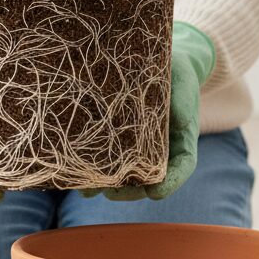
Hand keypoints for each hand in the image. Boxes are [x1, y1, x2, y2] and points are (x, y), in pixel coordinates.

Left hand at [78, 20, 215, 201]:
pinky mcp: (117, 138)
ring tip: (87, 190)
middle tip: (112, 195)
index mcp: (181, 140)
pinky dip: (92, 169)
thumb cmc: (176, 72)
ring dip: (106, 185)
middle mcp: (160, 150)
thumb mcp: (182, 81)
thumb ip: (181, 101)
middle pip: (148, 179)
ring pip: (125, 174)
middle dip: (129, 191)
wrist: (160, 63)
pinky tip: (75, 175)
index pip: (182, 167)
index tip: (156, 193)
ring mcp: (138, 147)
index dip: (171, 182)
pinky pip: (106, 158)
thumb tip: (178, 118)